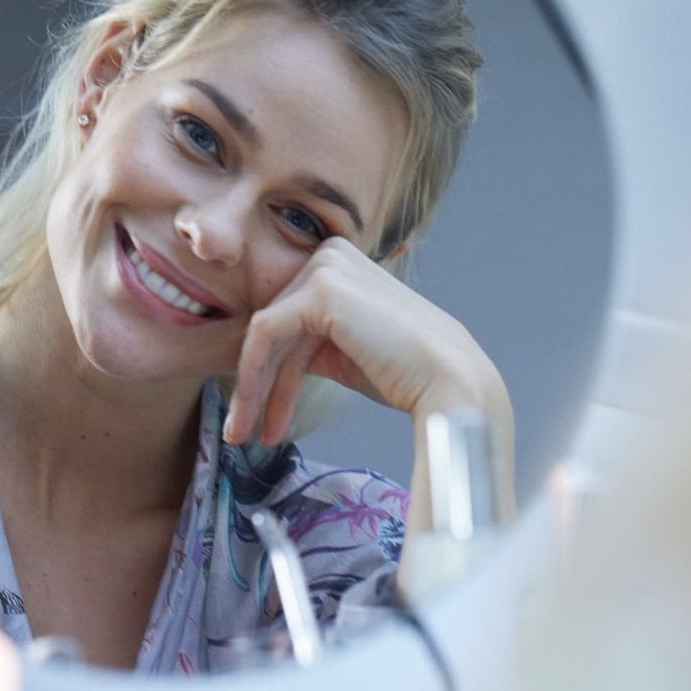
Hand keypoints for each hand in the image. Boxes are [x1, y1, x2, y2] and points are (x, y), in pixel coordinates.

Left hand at [223, 237, 508, 446]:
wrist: (448, 382)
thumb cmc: (405, 374)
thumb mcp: (342, 352)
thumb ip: (304, 346)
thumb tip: (257, 366)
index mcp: (339, 265)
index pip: (286, 319)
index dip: (266, 372)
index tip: (256, 418)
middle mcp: (330, 255)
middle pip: (272, 327)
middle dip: (256, 385)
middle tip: (241, 432)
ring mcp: (325, 267)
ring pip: (264, 335)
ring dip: (251, 390)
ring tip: (245, 434)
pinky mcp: (319, 289)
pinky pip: (264, 335)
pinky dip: (253, 378)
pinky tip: (256, 416)